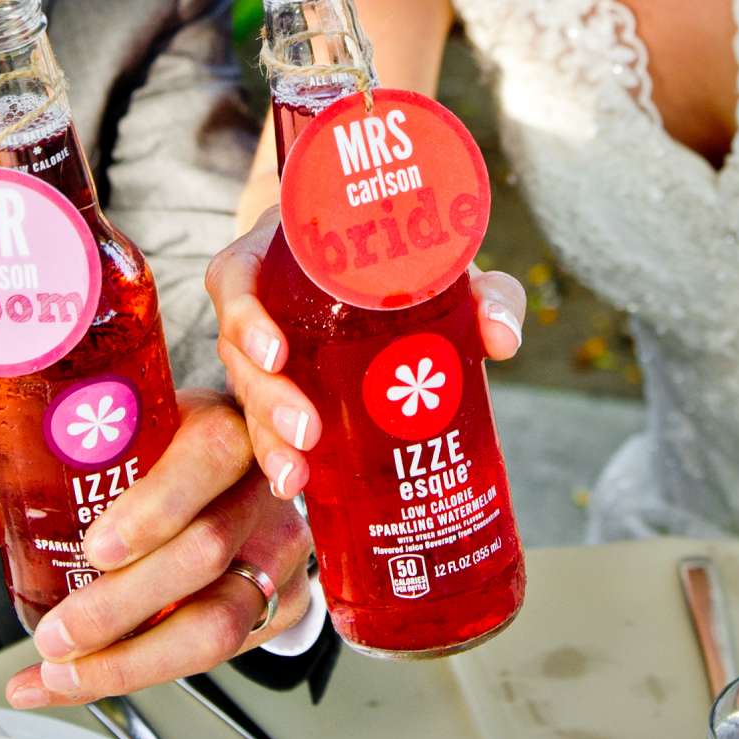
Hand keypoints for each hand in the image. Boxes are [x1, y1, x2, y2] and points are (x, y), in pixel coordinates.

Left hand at [0, 388, 315, 707]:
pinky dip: (136, 678)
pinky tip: (79, 686)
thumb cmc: (155, 453)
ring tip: (65, 673)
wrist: (230, 481)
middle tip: (57, 634)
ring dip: (132, 660)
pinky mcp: (277, 605)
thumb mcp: (94, 444)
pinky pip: (217, 658)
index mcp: (217, 424)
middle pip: (207, 550)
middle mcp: (256, 486)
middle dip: (121, 607)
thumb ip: (19, 476)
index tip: (97, 549)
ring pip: (220, 621)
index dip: (155, 506)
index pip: (208, 455)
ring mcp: (274, 549)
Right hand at [206, 206, 526, 502]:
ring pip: (246, 393)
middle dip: (265, 398)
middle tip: (306, 434)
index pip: (236, 276)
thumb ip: (487, 291)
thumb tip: (502, 339)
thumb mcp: (449, 265)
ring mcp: (266, 349)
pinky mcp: (279, 389)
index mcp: (285, 254)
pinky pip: (262, 420)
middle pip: (238, 350)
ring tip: (295, 479)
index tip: (277, 353)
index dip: (244, 315)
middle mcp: (265, 301)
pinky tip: (297, 485)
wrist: (402, 273)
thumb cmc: (415, 259)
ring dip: (266, 438)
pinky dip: (277, 453)